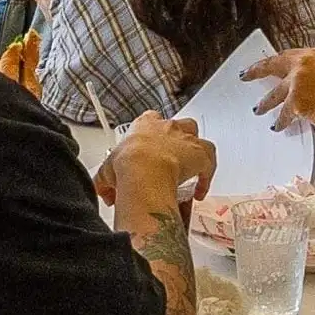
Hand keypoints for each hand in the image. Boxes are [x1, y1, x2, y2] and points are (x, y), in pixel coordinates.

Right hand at [94, 112, 213, 206]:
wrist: (144, 170)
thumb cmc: (128, 165)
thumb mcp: (107, 172)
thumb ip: (105, 182)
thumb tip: (105, 194)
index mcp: (145, 125)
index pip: (151, 120)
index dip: (152, 135)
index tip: (149, 148)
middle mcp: (167, 127)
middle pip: (178, 126)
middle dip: (177, 140)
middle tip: (171, 160)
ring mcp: (186, 138)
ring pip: (197, 138)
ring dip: (196, 151)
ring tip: (190, 169)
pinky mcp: (200, 153)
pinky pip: (209, 160)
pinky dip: (207, 175)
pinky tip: (200, 190)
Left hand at [243, 48, 314, 134]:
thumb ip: (312, 73)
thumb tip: (296, 83)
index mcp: (313, 55)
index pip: (285, 56)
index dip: (271, 62)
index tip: (261, 65)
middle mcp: (303, 64)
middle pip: (272, 66)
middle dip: (256, 72)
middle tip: (245, 76)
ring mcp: (298, 82)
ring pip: (275, 94)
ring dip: (265, 104)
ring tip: (258, 109)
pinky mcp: (296, 100)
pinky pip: (284, 113)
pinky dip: (281, 121)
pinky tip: (278, 126)